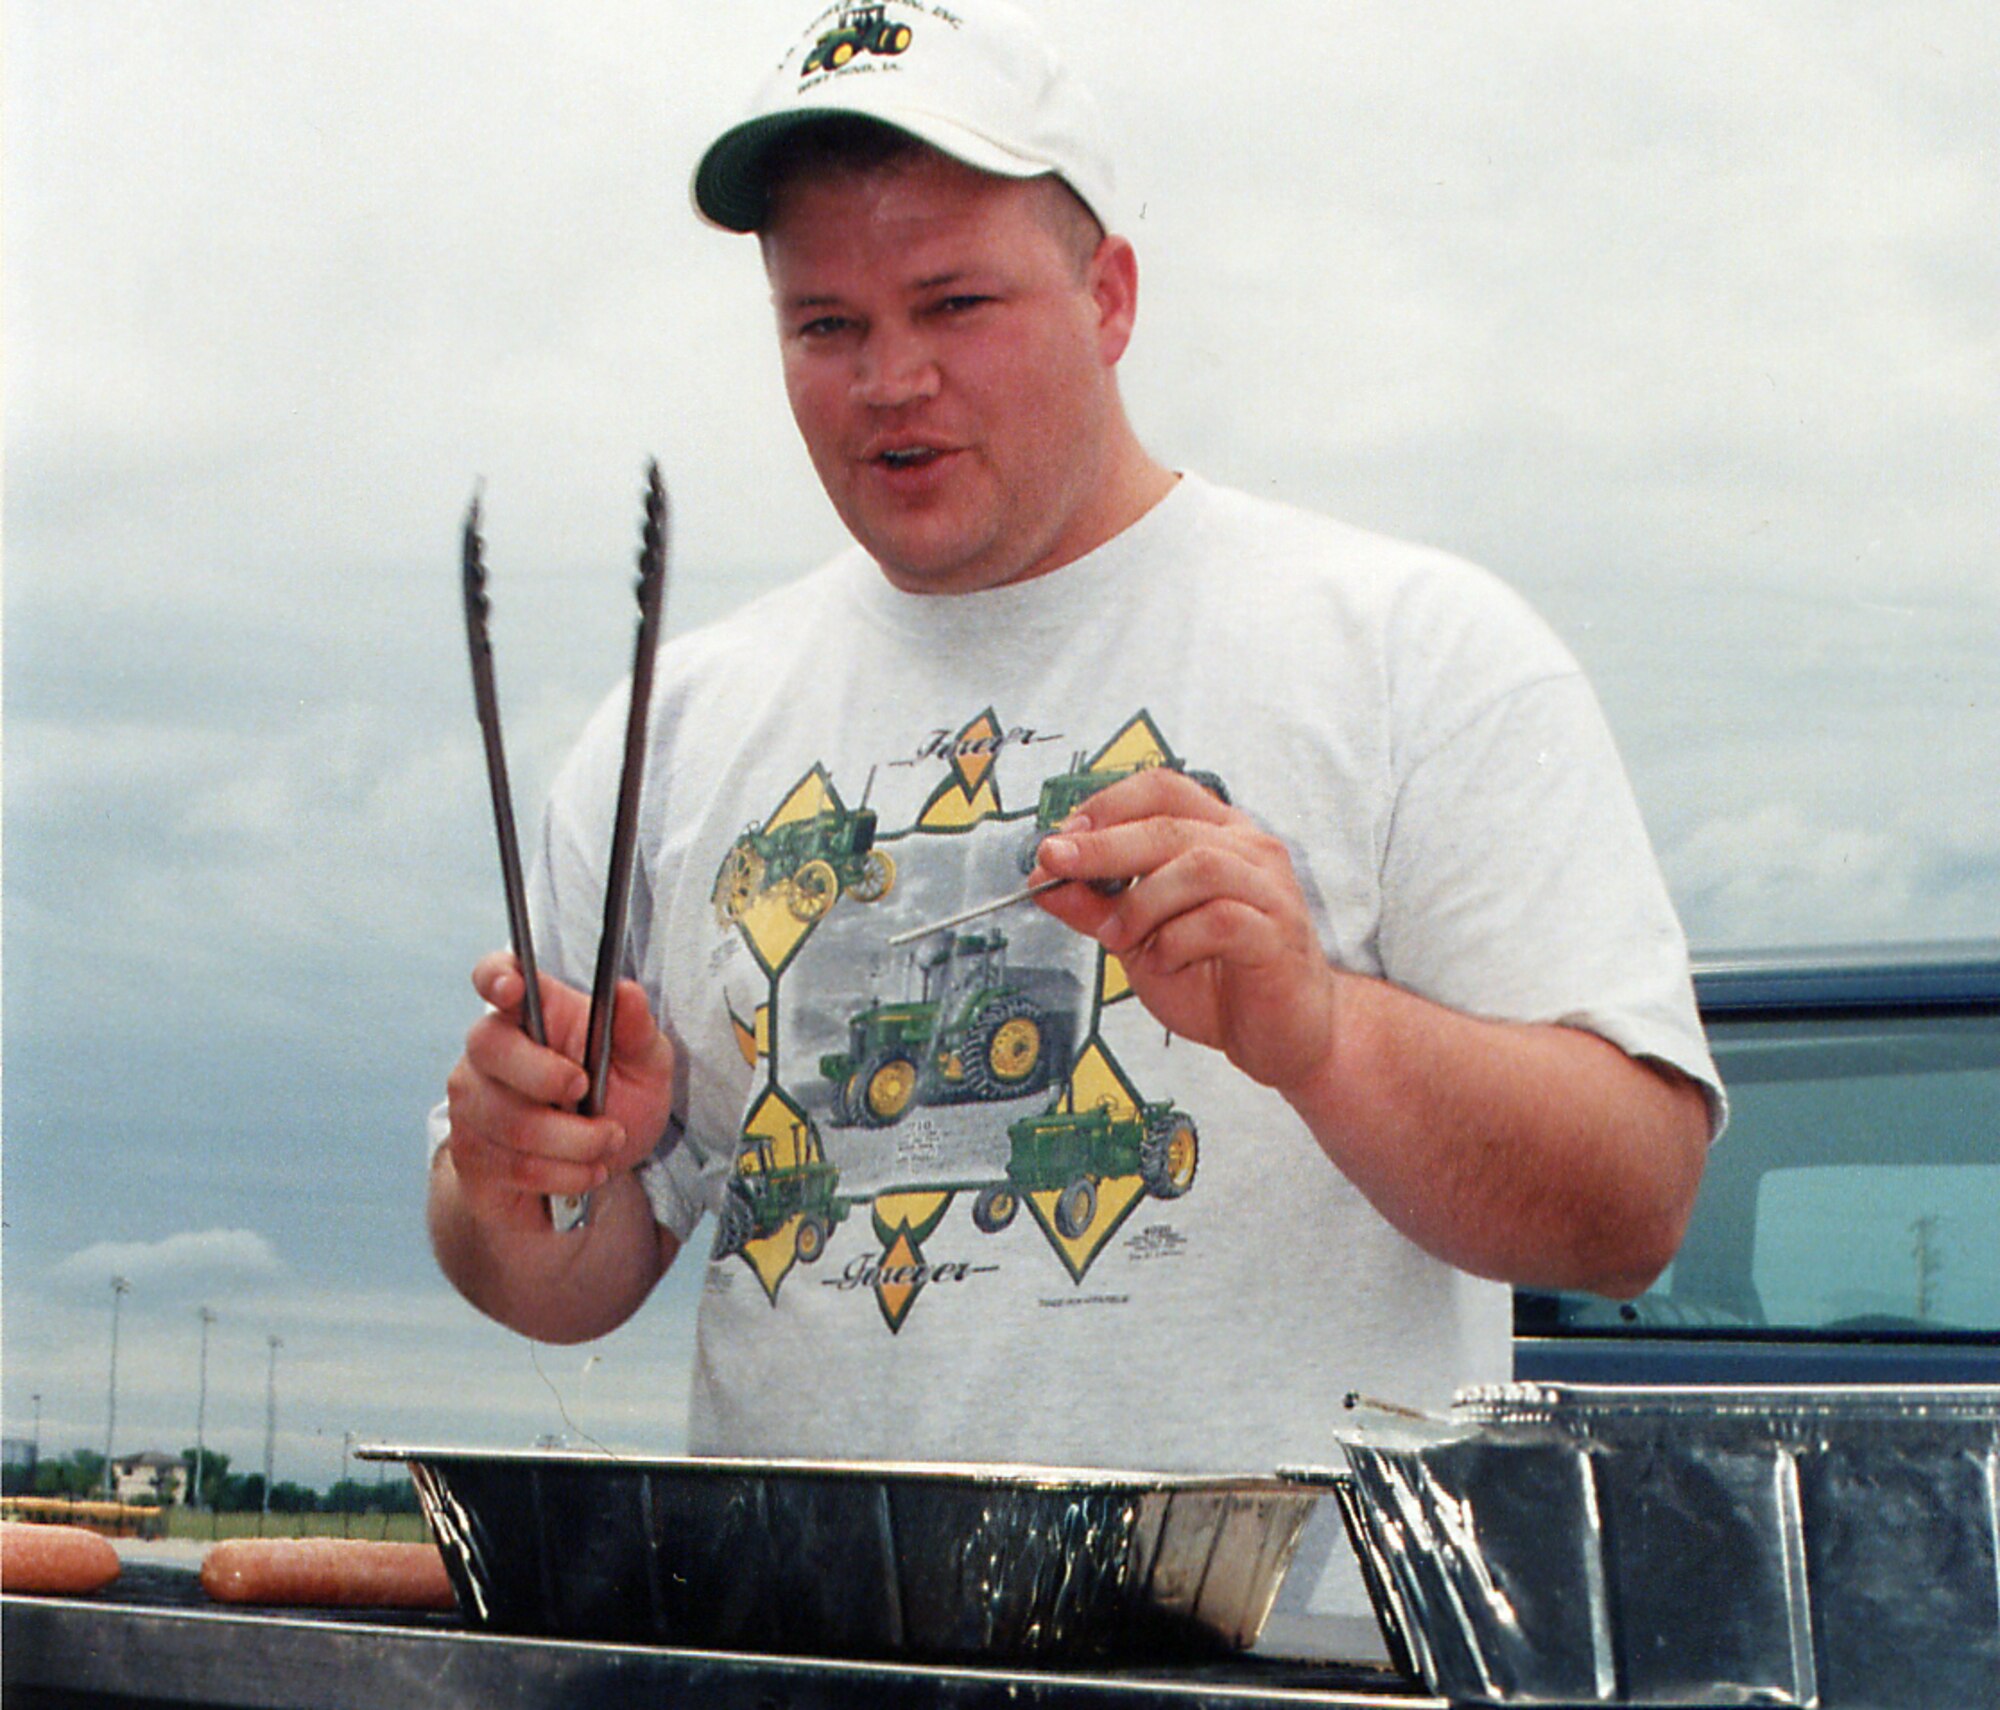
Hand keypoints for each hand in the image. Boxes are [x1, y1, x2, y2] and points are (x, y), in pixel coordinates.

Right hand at [442, 952, 677, 1233]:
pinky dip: (566, 1174)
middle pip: (490, 1047)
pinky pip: (515, 1166)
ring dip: (577, 1140)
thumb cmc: (618, 1101)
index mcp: (533, 1012)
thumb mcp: (645, 1066)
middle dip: (549, 1076)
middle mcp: (490, 1052)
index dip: (495, 976)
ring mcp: (473, 1104)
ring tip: (608, 1141)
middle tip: (589, 1090)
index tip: (511, 987)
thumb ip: (636, 1031)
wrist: (597, 1173)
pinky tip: (588, 1169)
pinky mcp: (471, 1156)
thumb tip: (626, 990)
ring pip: (511, 1120)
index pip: (496, 976)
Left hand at [1030, 769, 1338, 1097]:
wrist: (1280, 1033)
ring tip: (1120, 936)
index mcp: (1217, 834)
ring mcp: (1269, 889)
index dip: (1107, 805)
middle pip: (1169, 825)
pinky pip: (1222, 920)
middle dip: (1103, 844)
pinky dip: (1179, 939)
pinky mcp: (1277, 934)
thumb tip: (1043, 879)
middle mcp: (1248, 849)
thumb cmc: (1218, 977)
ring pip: (1198, 867)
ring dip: (1142, 902)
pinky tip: (1165, 959)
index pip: (1161, 789)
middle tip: (1057, 864)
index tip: (1061, 839)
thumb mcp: (1138, 939)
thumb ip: (1095, 907)